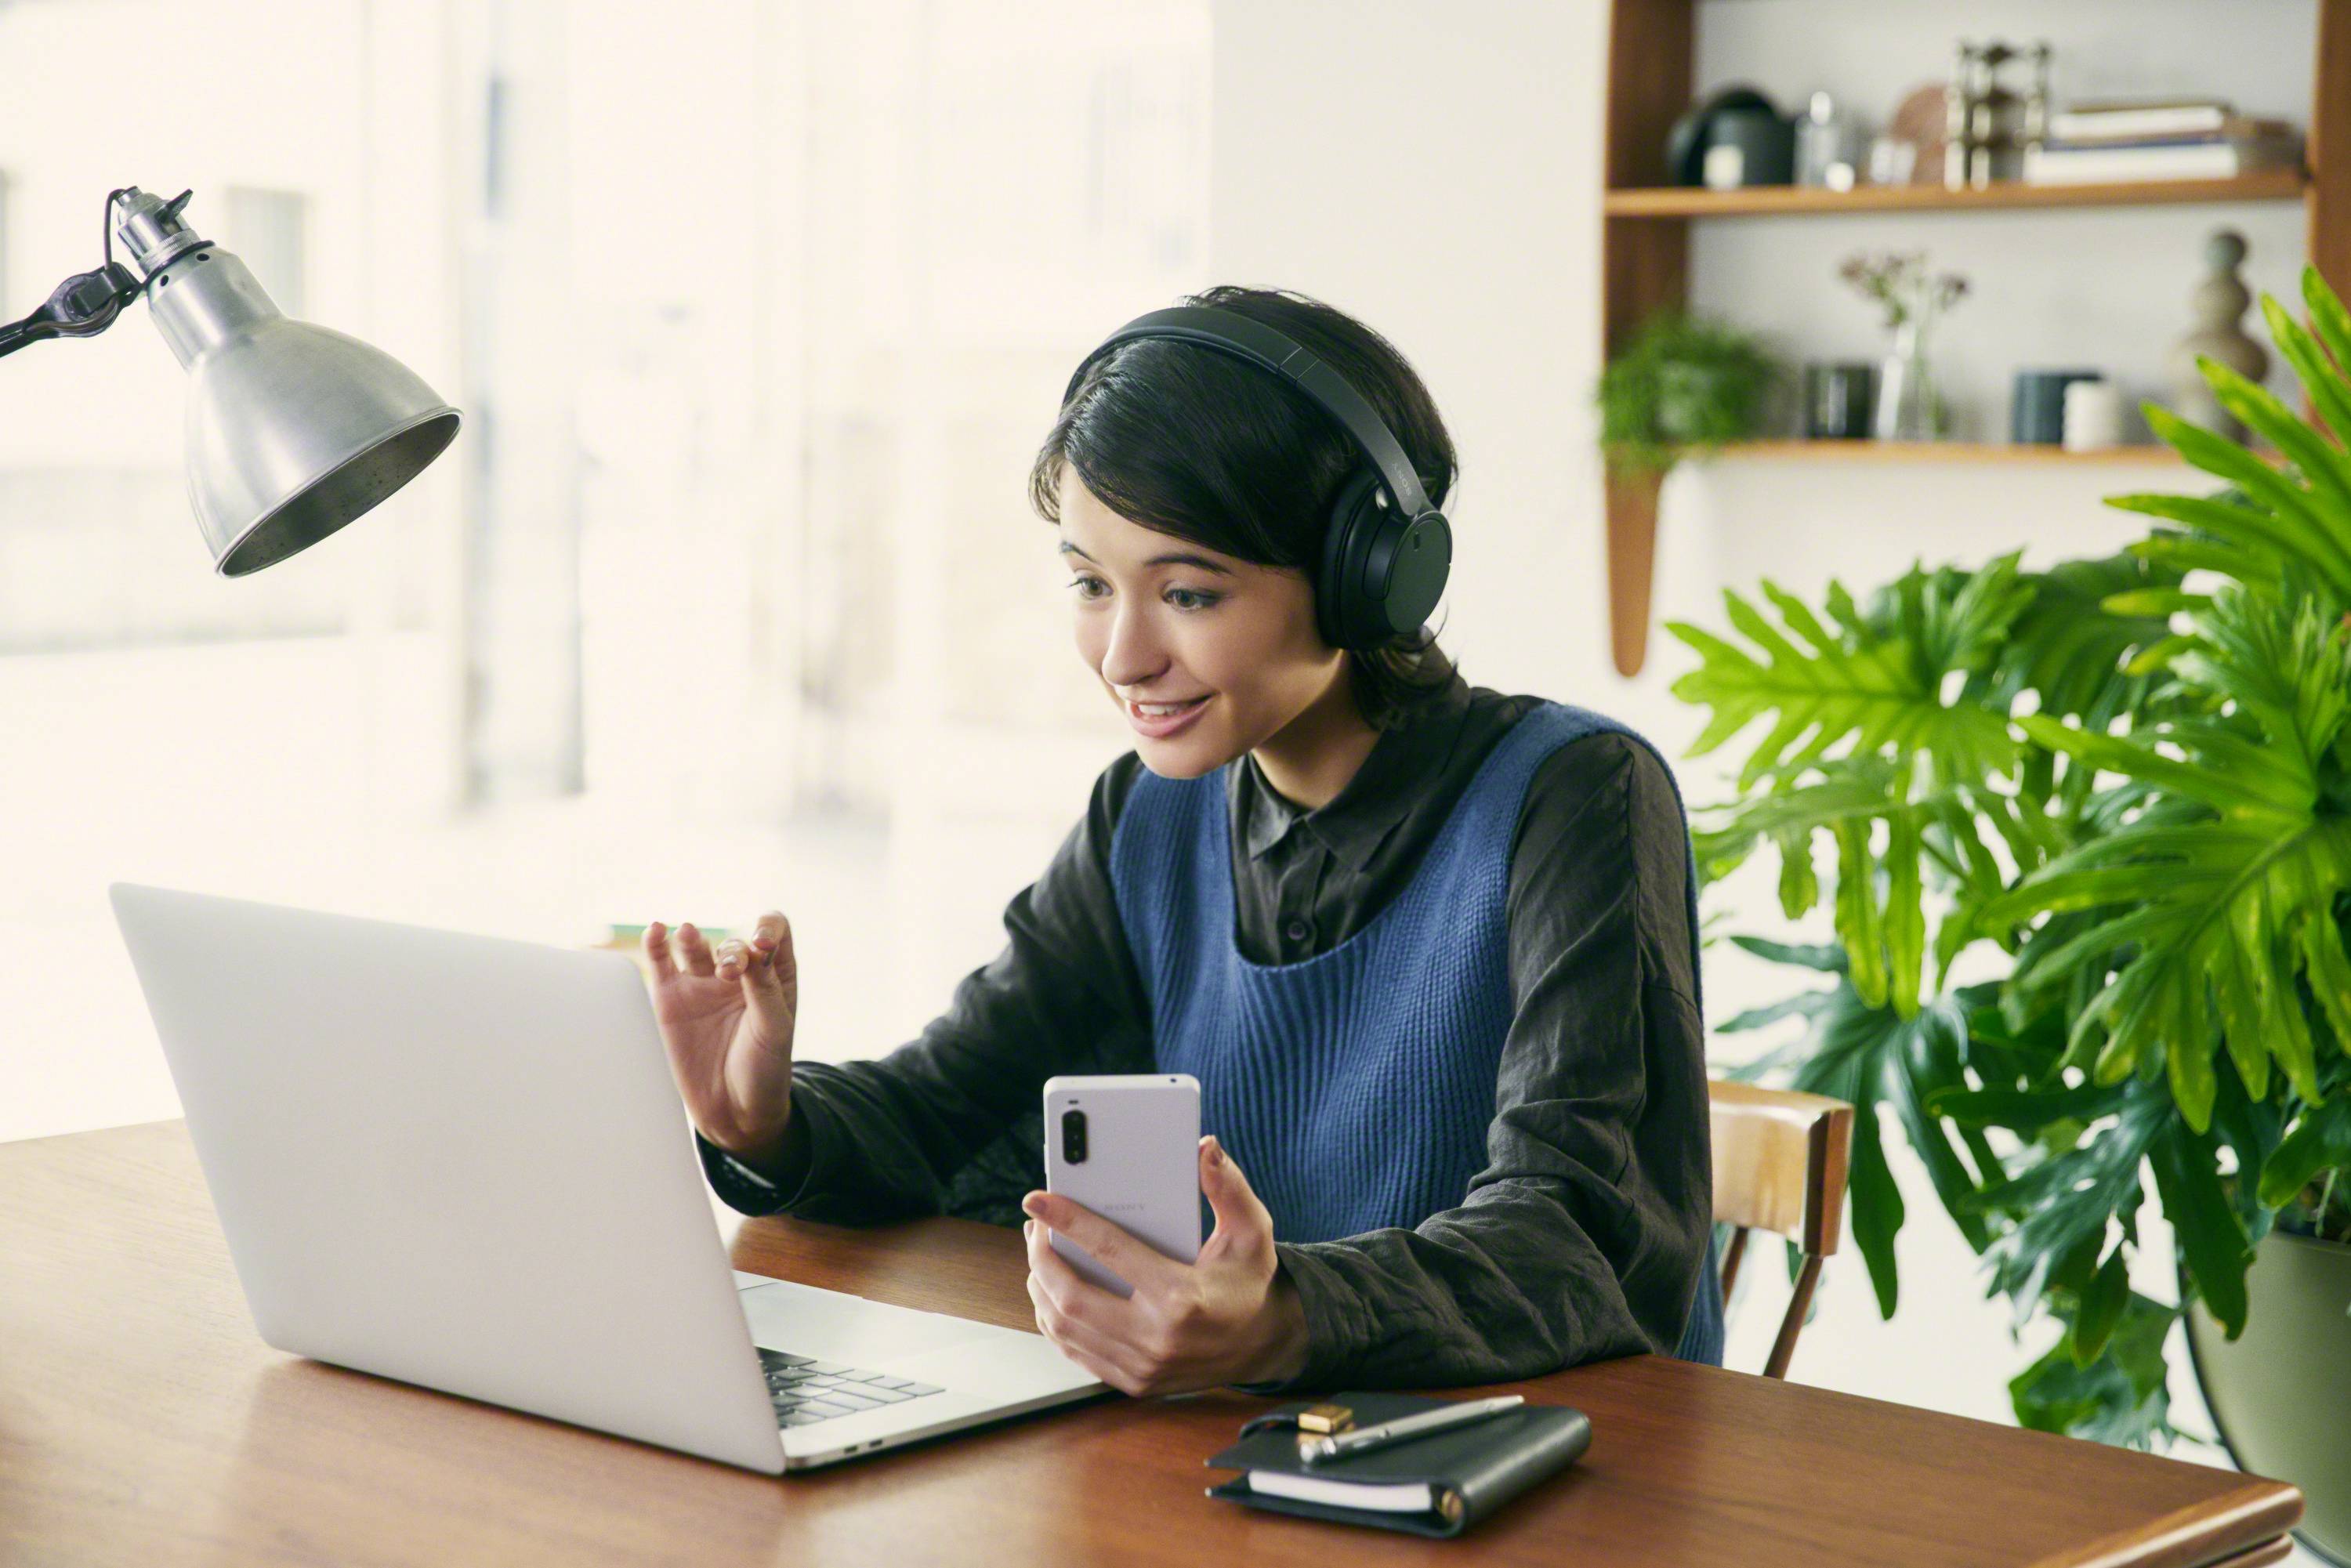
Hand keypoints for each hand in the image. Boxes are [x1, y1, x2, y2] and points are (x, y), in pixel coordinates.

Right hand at [643, 913, 796, 1164]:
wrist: (734, 1111)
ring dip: (693, 937)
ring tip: (688, 934)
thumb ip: (764, 988)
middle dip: (733, 950)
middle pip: (734, 942)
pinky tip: (656, 931)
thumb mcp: (774, 1029)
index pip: (773, 931)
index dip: (767, 927)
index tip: (761, 944)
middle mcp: (739, 974)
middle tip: (728, 972)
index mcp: (774, 975)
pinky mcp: (672, 999)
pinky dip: (656, 943)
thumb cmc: (765, 1069)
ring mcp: (703, 985)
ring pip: (696, 946)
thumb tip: (755, 948)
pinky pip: (661, 963)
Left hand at [1020, 1135, 1308, 1395]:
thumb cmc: (1248, 1282)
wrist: (1261, 1344)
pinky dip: (1054, 1320)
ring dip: (1040, 1287)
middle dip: (1040, 1257)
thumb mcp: (1251, 1231)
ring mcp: (1141, 1366)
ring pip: (1065, 1327)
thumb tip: (1205, 1148)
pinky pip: (1075, 1351)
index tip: (1038, 1201)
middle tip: (1035, 1227)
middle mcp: (1156, 1338)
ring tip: (1039, 1254)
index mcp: (1181, 1297)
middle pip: (1071, 1296)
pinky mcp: (1133, 1382)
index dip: (1067, 1221)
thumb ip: (1228, 1187)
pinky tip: (1051, 1292)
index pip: (1109, 1252)